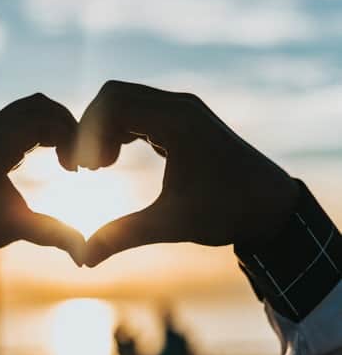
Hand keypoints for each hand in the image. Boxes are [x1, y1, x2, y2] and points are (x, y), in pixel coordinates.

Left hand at [0, 94, 85, 301]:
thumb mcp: (16, 230)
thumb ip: (53, 235)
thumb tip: (85, 257)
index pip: (44, 119)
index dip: (71, 138)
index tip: (78, 171)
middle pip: (39, 105)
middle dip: (67, 126)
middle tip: (78, 160)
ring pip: (29, 109)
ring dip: (54, 127)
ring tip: (67, 161)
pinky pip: (19, 120)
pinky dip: (41, 131)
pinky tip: (51, 160)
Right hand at [78, 81, 298, 265]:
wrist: (271, 206)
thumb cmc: (227, 212)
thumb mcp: (171, 224)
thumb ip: (123, 236)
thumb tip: (84, 259)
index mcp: (177, 121)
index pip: (113, 102)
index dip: (88, 132)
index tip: (86, 170)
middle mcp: (179, 107)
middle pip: (115, 95)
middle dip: (92, 129)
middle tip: (88, 169)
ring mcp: (183, 111)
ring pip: (127, 101)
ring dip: (106, 129)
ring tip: (100, 167)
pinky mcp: (185, 121)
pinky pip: (141, 112)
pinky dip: (121, 130)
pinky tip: (116, 161)